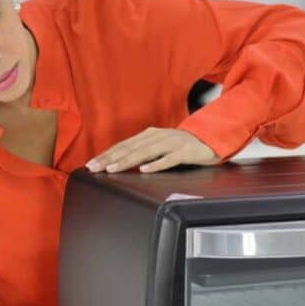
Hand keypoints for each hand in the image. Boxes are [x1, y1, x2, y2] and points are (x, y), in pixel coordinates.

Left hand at [86, 127, 219, 172]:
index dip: (106, 154)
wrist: (213, 139)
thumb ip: (145, 152)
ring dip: (128, 160)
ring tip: (113, 169)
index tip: (91, 164)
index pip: (124, 145)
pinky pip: (169, 159)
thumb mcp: (161, 146)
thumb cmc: (184, 146)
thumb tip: (123, 163)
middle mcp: (159, 136)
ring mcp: (172, 143)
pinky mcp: (185, 152)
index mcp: (151, 135)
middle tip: (94, 167)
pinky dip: (157, 164)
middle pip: (130, 148)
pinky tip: (145, 170)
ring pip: (146, 152)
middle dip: (110, 158)